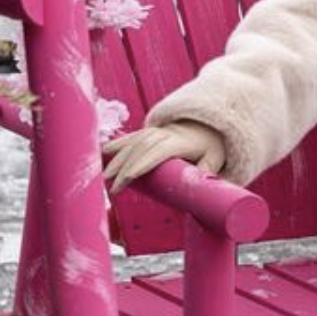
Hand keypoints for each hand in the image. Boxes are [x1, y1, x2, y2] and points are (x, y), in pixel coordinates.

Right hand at [101, 121, 226, 194]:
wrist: (206, 127)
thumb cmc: (210, 147)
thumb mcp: (215, 158)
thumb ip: (207, 171)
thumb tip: (200, 187)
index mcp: (179, 142)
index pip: (158, 152)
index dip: (143, 163)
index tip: (129, 177)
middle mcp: (164, 134)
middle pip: (140, 150)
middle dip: (124, 168)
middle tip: (113, 188)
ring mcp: (154, 131)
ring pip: (131, 144)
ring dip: (116, 159)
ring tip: (103, 176)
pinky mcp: (147, 132)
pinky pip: (129, 137)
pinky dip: (115, 145)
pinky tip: (101, 152)